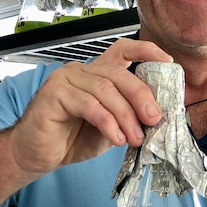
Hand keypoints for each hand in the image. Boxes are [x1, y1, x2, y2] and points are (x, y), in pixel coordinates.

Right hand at [10, 39, 171, 174]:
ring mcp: (67, 79)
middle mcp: (83, 70)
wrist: (39, 155)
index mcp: (98, 73)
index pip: (123, 50)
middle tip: (154, 119)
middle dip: (142, 97)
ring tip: (134, 138)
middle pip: (120, 74)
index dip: (146, 50)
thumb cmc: (74, 139)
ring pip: (106, 90)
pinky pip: (89, 104)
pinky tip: (116, 138)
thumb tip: (157, 116)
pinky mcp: (54, 93)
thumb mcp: (113, 127)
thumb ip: (130, 116)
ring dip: (126, 116)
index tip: (168, 61)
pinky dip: (107, 122)